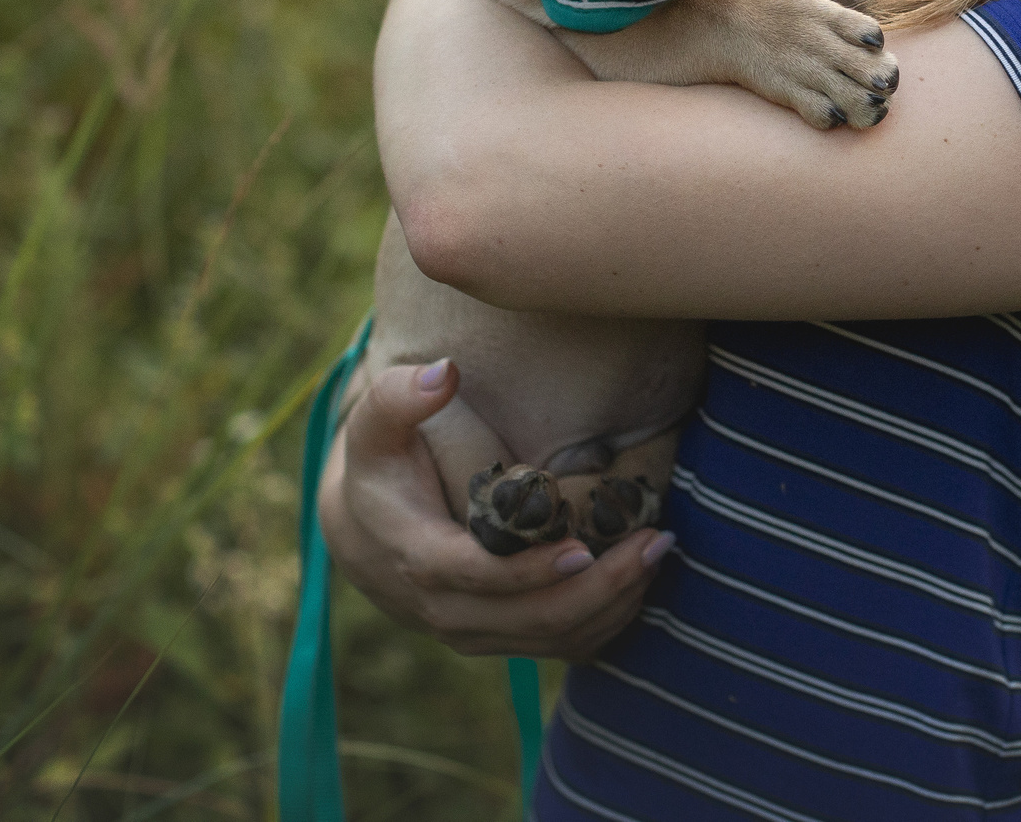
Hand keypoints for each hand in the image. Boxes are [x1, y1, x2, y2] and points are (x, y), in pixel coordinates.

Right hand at [317, 358, 671, 659]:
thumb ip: (399, 397)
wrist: (363, 532)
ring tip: (657, 552)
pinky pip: (557, 646)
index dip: (529, 571)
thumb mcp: (374, 426)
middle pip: (529, 618)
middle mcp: (444, 610)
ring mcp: (473, 632)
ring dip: (611, 603)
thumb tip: (443, 373)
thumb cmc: (380, 467)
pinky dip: (603, 622)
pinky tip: (638, 580)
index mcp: (415, 558)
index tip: (584, 548)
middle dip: (599, 588)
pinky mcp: (498, 637)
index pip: (476, 577)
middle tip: (654, 541)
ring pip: (551, 638)